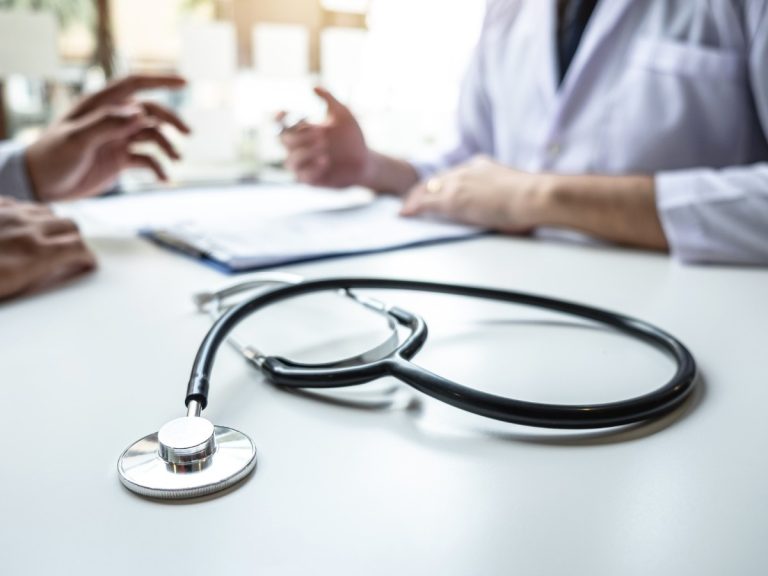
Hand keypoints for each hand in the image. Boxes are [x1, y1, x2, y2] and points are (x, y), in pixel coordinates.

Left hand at [0, 198, 95, 300]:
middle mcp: (25, 227)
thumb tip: (59, 269)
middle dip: (75, 238)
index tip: (88, 261)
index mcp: (35, 252)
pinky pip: (19, 203)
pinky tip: (21, 224)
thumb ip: (40, 274)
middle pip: (69, 224)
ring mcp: (8, 213)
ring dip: (52, 224)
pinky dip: (26, 213)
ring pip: (47, 211)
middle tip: (71, 250)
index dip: (88, 255)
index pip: (78, 247)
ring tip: (47, 236)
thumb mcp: (12, 287)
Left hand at [25, 74, 190, 201]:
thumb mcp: (77, 139)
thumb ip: (108, 124)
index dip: (161, 80)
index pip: (135, 84)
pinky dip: (158, 168)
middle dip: (171, 121)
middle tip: (188, 134)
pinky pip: (147, 160)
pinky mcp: (121, 159)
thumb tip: (140, 113)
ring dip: (167, 147)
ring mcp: (118, 139)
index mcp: (100, 105)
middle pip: (151, 112)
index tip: (186, 82)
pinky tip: (164, 179)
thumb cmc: (53, 157)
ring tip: (175, 161)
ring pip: (153, 137)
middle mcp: (113, 119)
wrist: (43, 185)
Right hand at [278, 87, 370, 187]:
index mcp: (303, 131)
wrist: (365, 161)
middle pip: (285, 141)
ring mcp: (304, 165)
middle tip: (322, 134)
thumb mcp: (343, 115)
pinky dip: (311, 168)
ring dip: (305, 152)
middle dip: (301, 137)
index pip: (282, 124)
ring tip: (325, 148)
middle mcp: (299, 148)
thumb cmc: (352, 138)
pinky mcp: (311, 180)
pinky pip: (302, 176)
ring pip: (290, 160)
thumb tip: (314, 87)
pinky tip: (325, 161)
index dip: (279, 119)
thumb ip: (329, 100)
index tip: (284, 112)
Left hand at [401, 156, 547, 231]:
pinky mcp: (453, 199)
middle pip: (437, 179)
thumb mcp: (517, 193)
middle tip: (413, 201)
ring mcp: (459, 183)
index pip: (455, 174)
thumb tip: (511, 210)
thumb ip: (506, 196)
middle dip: (423, 190)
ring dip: (415, 199)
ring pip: (427, 188)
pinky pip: (425, 202)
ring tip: (406, 209)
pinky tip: (405, 214)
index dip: (443, 183)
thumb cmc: (535, 199)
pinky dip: (413, 207)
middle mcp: (467, 170)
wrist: (536, 196)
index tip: (436, 190)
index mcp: (483, 166)